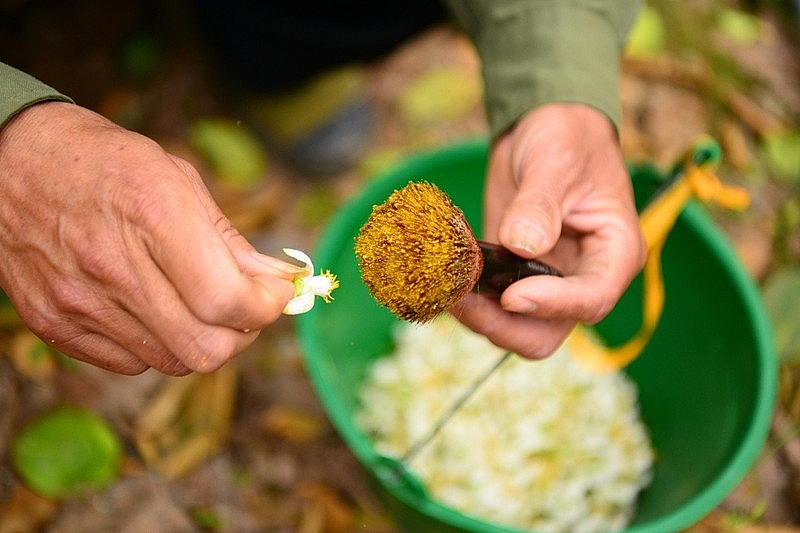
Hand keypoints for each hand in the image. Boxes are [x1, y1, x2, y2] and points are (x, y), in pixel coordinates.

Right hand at [0, 102, 296, 374]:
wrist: (10, 162)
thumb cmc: (105, 163)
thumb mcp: (177, 178)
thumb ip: (229, 239)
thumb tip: (277, 282)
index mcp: (153, 214)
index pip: (228, 300)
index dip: (267, 307)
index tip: (277, 295)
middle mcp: (113, 266)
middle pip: (207, 349)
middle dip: (242, 334)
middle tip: (245, 307)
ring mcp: (79, 302)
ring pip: (174, 362)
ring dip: (203, 340)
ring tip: (199, 305)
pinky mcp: (54, 325)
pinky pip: (131, 364)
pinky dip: (158, 345)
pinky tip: (154, 309)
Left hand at [451, 104, 645, 358]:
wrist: (543, 130)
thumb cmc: (566, 139)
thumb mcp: (554, 161)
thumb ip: (539, 204)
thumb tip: (521, 245)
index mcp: (614, 254)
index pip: (592, 298)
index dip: (553, 304)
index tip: (511, 295)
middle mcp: (582, 279)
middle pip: (548, 333)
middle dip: (504, 325)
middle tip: (465, 299)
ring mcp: (546, 284)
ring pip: (514, 329)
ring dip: (479, 317)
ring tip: (447, 285)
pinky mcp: (513, 278)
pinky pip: (491, 307)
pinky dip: (468, 301)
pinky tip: (445, 279)